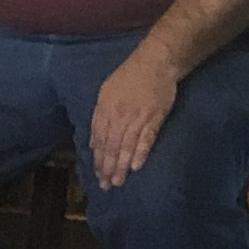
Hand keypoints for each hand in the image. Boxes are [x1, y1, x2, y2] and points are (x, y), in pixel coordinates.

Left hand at [86, 48, 183, 188]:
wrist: (155, 62)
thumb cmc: (129, 76)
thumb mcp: (106, 92)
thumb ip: (99, 118)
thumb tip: (93, 143)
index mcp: (105, 108)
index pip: (99, 139)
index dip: (98, 159)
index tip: (97, 175)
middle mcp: (119, 114)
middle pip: (111, 146)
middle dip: (107, 167)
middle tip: (106, 186)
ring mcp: (138, 116)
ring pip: (126, 145)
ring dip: (121, 166)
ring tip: (118, 181)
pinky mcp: (155, 117)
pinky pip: (146, 138)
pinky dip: (141, 153)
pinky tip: (136, 167)